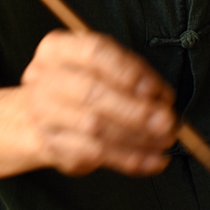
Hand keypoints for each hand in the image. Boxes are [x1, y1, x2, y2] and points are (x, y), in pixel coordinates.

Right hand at [17, 29, 176, 176]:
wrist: (43, 115)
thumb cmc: (83, 83)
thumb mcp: (105, 66)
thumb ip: (134, 75)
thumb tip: (161, 98)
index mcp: (56, 49)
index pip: (94, 53)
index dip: (128, 72)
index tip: (156, 90)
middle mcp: (43, 79)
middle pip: (92, 93)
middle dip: (136, 110)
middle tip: (167, 121)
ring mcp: (42, 113)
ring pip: (94, 128)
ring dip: (137, 137)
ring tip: (164, 140)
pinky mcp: (51, 145)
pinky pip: (94, 155)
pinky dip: (129, 159)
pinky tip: (151, 160)